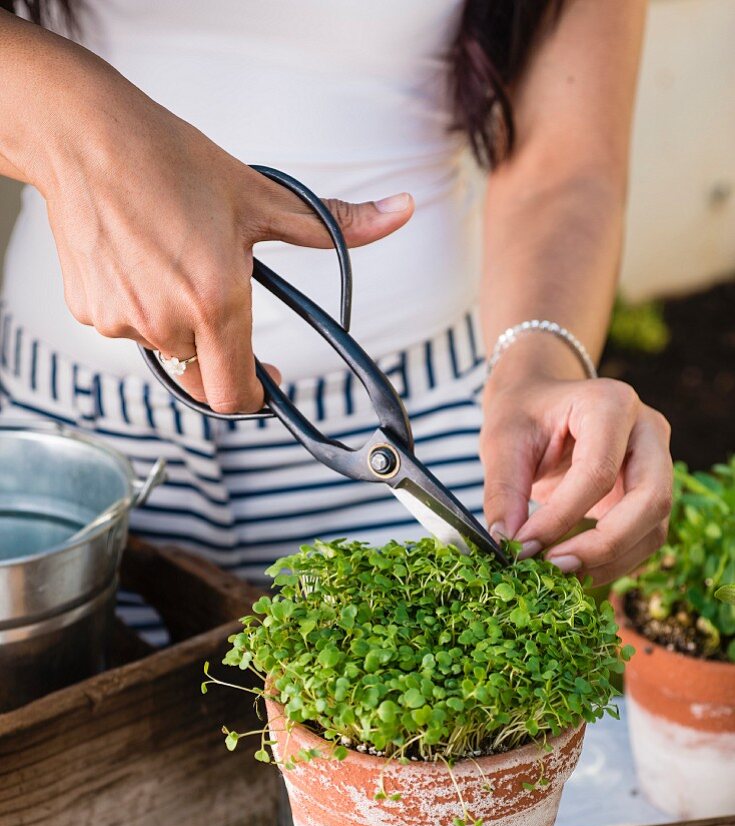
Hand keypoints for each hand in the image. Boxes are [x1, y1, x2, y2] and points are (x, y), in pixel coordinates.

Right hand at [34, 44, 412, 412]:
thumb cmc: (171, 161)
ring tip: (175, 266)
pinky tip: (140, 263)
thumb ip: (333, 223)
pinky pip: (128, 330)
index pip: (235, 395)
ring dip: (179, 326)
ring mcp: (124, 321)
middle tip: (221, 313)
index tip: (268, 384)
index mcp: (215, 301)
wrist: (84, 136)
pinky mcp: (90, 312)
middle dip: (219, 360)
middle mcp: (167, 321)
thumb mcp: (260, 195)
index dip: (256, 399)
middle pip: (202, 380)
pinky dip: (141, 309)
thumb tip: (400, 212)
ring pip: (165, 351)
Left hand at [479, 345, 672, 585]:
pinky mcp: (650, 494)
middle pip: (651, 499)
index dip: (561, 516)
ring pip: (655, 526)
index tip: (521, 546)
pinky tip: (576, 571)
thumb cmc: (523, 414)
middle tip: (554, 568)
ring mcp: (658, 463)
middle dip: (604, 544)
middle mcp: (648, 431)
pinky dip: (614, 562)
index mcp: (611, 404)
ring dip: (611, 561)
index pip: (598, 471)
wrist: (541, 401)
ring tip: (560, 576)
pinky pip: (646, 538)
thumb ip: (504, 491)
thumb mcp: (501, 442)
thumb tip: (506, 543)